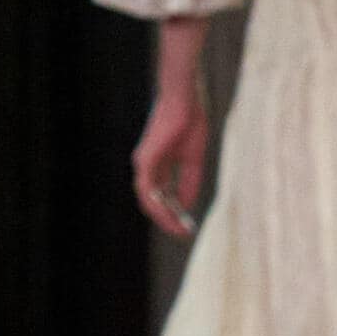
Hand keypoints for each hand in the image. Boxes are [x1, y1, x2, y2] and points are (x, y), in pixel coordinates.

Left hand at [131, 86, 206, 238]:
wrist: (185, 101)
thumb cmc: (190, 123)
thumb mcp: (193, 160)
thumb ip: (188, 183)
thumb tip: (186, 206)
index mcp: (157, 164)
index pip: (161, 195)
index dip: (173, 212)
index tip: (186, 226)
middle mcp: (146, 166)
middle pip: (153, 201)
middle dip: (168, 220)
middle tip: (183, 234)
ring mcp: (143, 163)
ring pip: (149, 200)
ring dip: (164, 218)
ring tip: (179, 230)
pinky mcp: (145, 161)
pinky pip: (149, 191)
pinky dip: (159, 206)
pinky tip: (171, 217)